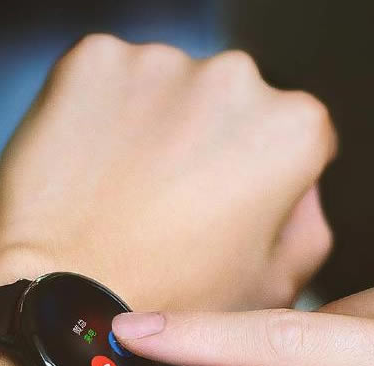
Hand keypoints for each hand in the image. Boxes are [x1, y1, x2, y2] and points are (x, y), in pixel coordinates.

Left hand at [0, 34, 336, 365]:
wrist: (64, 297)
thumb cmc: (169, 298)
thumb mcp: (275, 285)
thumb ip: (309, 226)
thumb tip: (302, 188)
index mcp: (291, 129)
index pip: (289, 132)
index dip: (257, 171)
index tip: (224, 197)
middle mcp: (234, 79)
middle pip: (229, 100)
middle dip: (208, 137)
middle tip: (171, 195)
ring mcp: (160, 63)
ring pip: (167, 85)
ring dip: (155, 121)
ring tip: (127, 185)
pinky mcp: (94, 59)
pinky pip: (108, 78)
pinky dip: (101, 110)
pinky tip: (93, 163)